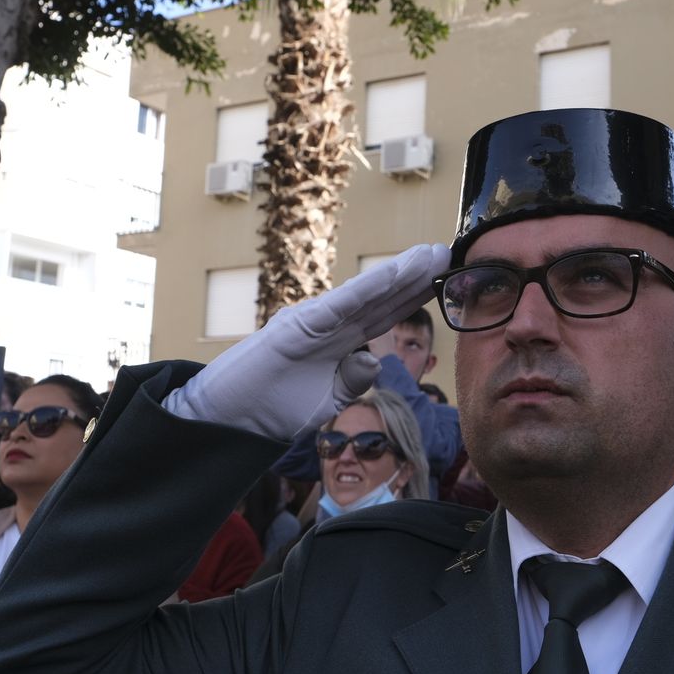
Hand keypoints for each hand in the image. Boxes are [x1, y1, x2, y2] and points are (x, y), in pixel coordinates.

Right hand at [165, 244, 449, 440]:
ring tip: (429, 255)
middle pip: (381, 297)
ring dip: (398, 275)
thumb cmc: (270, 410)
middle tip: (448, 251)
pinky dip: (364, 292)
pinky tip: (391, 276)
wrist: (225, 422)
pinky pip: (336, 308)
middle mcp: (328, 325)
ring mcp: (311, 324)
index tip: (446, 276)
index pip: (385, 314)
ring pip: (364, 295)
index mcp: (338, 341)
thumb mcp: (326, 401)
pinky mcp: (294, 330)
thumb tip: (374, 358)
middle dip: (415, 276)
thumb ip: (352, 380)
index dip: (414, 295)